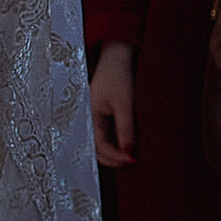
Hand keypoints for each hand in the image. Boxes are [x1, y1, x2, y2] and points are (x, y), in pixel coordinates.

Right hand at [90, 39, 135, 167]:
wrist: (116, 58)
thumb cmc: (117, 75)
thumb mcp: (124, 102)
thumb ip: (125, 128)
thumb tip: (129, 153)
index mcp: (89, 115)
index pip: (100, 146)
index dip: (116, 156)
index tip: (133, 160)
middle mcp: (87, 119)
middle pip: (95, 149)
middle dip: (113, 160)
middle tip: (133, 162)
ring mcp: (91, 118)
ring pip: (98, 145)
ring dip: (113, 154)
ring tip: (130, 157)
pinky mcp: (98, 116)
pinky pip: (103, 137)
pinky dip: (113, 145)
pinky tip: (125, 146)